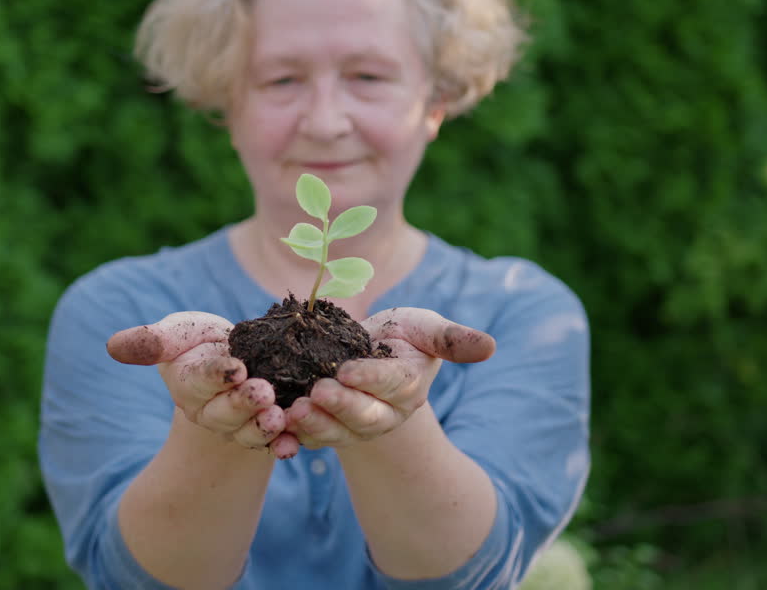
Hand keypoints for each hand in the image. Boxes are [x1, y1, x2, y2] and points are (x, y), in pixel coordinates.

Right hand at [107, 312, 300, 458]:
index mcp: (189, 385)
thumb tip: (115, 345)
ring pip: (249, 430)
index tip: (235, 367)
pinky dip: (283, 444)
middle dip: (244, 404)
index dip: (217, 376)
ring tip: (279, 417)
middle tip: (263, 392)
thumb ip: (152, 341)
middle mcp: (211, 411)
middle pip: (225, 413)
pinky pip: (274, 441)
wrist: (232, 357)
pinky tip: (293, 443)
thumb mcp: (176, 333)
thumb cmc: (197, 342)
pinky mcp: (267, 428)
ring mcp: (239, 423)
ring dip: (264, 428)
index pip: (200, 381)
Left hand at [284, 307, 494, 448]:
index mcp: (408, 387)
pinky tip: (275, 430)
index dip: (369, 378)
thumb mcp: (426, 329)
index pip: (390, 384)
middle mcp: (384, 414)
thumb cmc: (403, 336)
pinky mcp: (327, 430)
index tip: (346, 369)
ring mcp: (354, 426)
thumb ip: (451, 338)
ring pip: (336, 431)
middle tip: (317, 393)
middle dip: (340, 407)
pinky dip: (292, 437)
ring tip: (292, 412)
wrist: (369, 354)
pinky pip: (309, 438)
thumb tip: (490, 346)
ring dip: (314, 425)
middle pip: (364, 416)